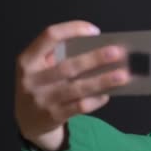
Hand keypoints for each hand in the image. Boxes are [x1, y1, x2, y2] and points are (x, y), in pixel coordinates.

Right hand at [14, 20, 129, 150]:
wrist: (26, 121)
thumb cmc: (41, 85)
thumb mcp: (39, 67)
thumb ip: (59, 56)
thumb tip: (99, 48)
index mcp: (28, 60)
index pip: (49, 36)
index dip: (72, 29)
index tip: (95, 31)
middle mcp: (32, 79)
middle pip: (68, 66)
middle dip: (95, 58)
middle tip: (118, 52)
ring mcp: (42, 100)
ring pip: (77, 88)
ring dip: (102, 81)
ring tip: (123, 76)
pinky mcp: (53, 116)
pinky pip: (80, 106)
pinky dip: (95, 100)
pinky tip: (107, 94)